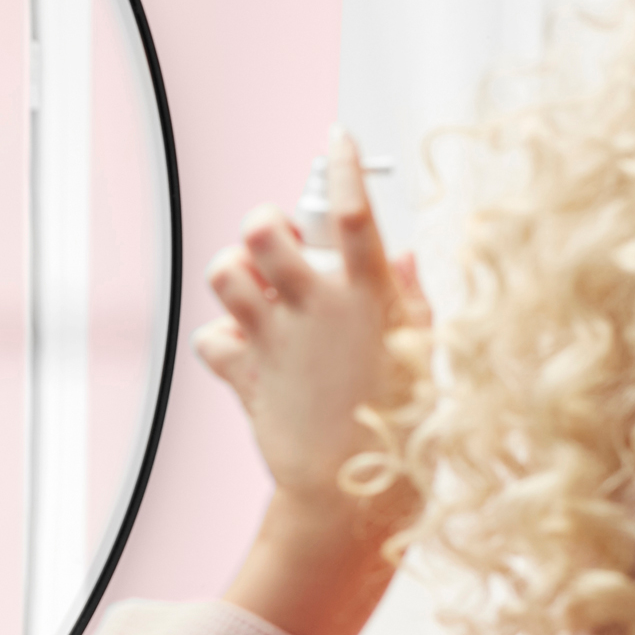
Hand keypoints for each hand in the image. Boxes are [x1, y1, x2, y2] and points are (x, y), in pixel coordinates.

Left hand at [198, 130, 430, 634]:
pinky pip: (210, 339)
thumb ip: (407, 297)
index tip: (337, 140)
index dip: (344, 165)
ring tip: (255, 294)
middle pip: (265, 227)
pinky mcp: (244, 374)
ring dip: (234, 274)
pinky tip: (245, 355)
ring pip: (224, 273)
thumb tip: (401, 259)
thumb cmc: (401, 421)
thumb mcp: (424, 351)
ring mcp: (274, 339)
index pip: (353, 211)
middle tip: (280, 250)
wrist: (351, 495)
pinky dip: (220, 343)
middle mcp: (315, 307)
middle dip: (265, 225)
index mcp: (371, 294)